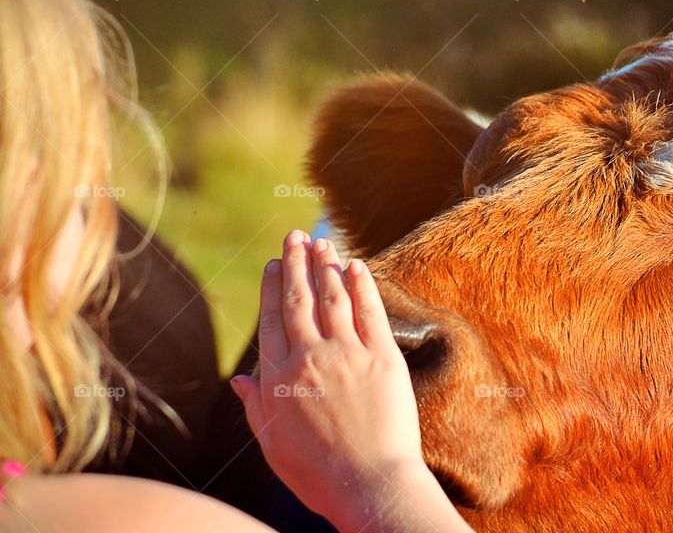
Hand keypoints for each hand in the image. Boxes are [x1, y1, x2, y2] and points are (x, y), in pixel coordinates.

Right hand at [231, 230, 426, 529]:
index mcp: (279, 378)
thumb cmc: (319, 475)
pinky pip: (370, 312)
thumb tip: (240, 378)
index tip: (275, 264)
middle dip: (296, 263)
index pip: (272, 320)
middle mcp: (310, 358)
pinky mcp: (383, 358)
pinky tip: (357, 266)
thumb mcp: (273, 445)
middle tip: (294, 236)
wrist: (369, 487)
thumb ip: (256, 406)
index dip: (273, 287)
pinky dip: (362, 285)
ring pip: (333, 297)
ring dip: (326, 265)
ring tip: (322, 242)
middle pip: (300, 300)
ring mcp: (348, 355)